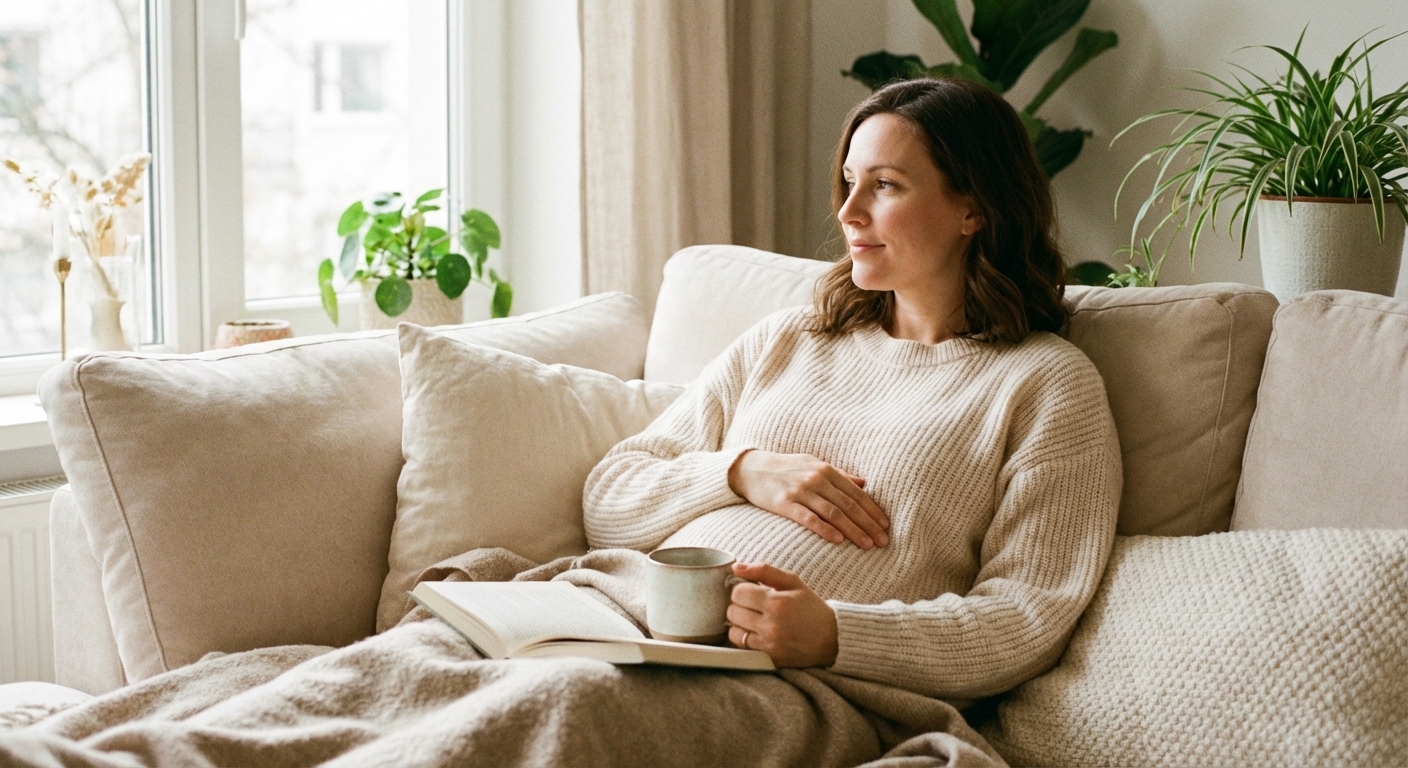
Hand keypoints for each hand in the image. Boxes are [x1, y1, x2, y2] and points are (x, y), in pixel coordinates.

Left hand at [726, 562, 837, 667]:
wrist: (833, 638)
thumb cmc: (811, 607)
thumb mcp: (793, 582)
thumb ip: (764, 570)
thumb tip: (735, 567)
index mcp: (777, 602)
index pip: (738, 592)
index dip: (742, 589)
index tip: (752, 591)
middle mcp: (771, 625)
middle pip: (733, 611)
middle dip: (740, 605)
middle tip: (753, 605)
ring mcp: (769, 644)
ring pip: (733, 630)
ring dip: (740, 623)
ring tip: (754, 619)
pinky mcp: (769, 658)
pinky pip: (741, 646)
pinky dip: (744, 638)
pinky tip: (755, 632)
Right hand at [727, 449, 888, 548]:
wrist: (751, 469)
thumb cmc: (786, 468)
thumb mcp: (814, 464)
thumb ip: (839, 475)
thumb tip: (863, 483)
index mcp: (827, 470)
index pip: (856, 494)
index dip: (873, 510)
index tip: (885, 526)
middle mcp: (816, 479)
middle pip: (849, 505)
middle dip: (868, 524)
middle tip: (883, 541)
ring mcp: (801, 491)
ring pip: (833, 513)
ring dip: (853, 530)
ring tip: (867, 545)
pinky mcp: (785, 504)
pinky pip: (809, 518)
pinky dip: (825, 529)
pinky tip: (838, 540)